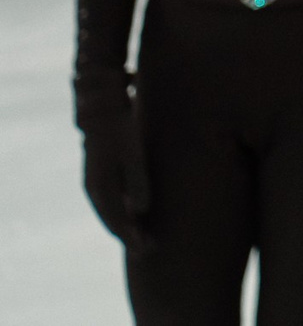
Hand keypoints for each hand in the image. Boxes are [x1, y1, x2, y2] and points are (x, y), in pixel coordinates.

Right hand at [79, 90, 150, 248]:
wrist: (103, 111)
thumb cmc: (121, 132)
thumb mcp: (133, 156)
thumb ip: (138, 183)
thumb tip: (140, 211)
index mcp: (100, 189)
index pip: (116, 222)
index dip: (131, 238)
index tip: (146, 249)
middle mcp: (95, 190)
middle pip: (112, 221)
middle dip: (129, 237)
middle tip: (149, 250)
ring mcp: (97, 184)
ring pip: (111, 213)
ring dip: (127, 226)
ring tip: (143, 238)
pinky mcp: (103, 176)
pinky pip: (112, 203)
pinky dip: (123, 213)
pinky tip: (135, 217)